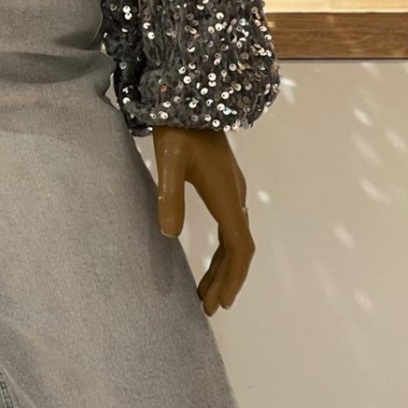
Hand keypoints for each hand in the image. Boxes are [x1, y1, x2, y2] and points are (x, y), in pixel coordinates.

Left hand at [151, 125, 254, 317]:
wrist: (191, 98)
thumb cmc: (178, 129)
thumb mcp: (169, 161)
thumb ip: (170, 196)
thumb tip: (169, 234)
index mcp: (226, 195)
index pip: (238, 246)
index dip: (232, 277)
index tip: (221, 302)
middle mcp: (235, 196)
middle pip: (238, 248)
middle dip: (226, 280)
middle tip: (208, 308)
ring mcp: (232, 191)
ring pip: (234, 239)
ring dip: (223, 268)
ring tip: (207, 294)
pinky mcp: (223, 186)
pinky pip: (229, 227)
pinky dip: (222, 251)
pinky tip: (210, 261)